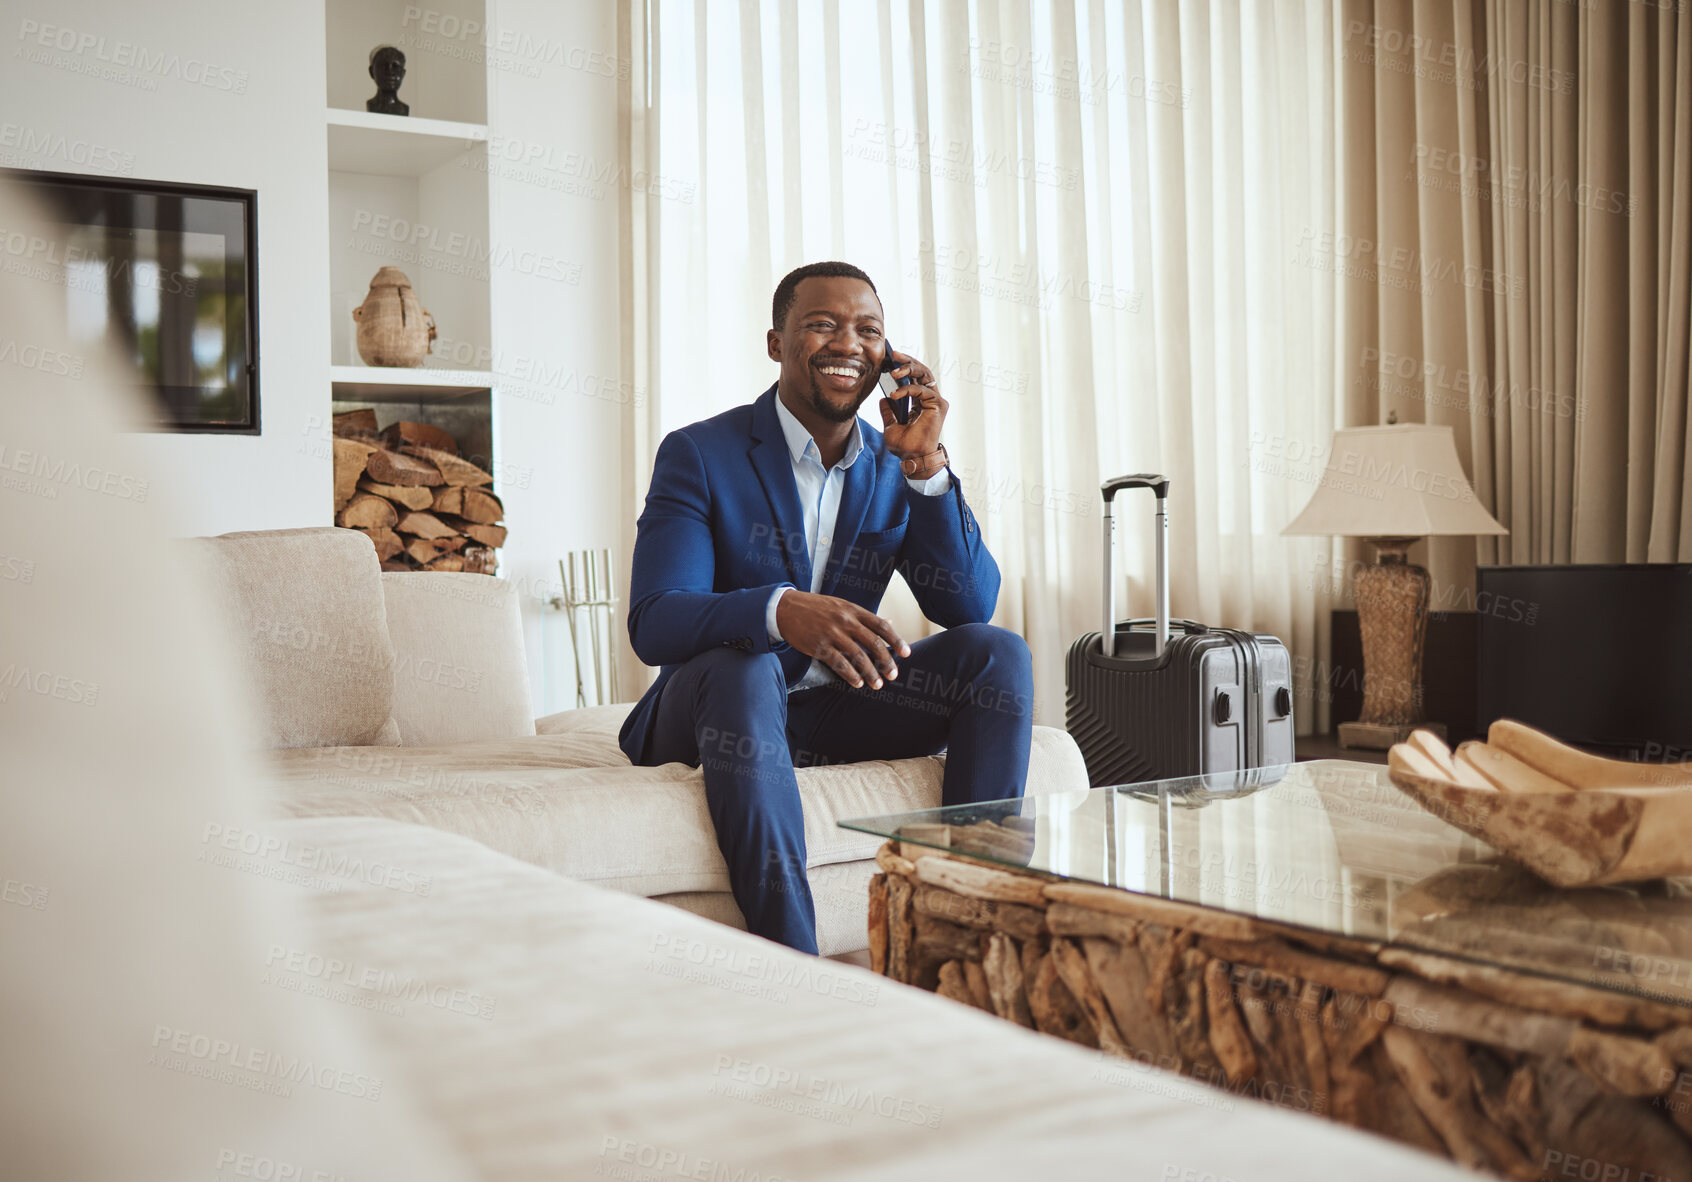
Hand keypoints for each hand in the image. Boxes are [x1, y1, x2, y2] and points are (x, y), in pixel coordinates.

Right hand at [775, 590, 910, 688]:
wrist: (786, 608)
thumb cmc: (817, 608)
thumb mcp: (842, 606)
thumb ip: (865, 617)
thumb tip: (889, 622)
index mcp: (854, 610)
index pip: (881, 626)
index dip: (896, 640)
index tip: (906, 653)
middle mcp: (845, 621)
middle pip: (873, 643)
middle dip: (886, 661)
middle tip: (893, 674)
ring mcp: (832, 634)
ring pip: (858, 656)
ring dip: (870, 672)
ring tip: (878, 684)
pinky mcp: (819, 647)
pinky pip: (839, 664)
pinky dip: (850, 675)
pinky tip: (858, 683)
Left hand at [878, 349, 947, 477]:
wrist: (914, 458)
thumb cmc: (906, 447)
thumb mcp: (890, 426)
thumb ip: (888, 412)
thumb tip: (883, 399)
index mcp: (921, 402)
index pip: (915, 378)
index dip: (905, 367)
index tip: (890, 360)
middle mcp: (931, 399)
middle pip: (922, 371)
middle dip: (907, 361)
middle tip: (893, 355)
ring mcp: (936, 401)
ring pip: (925, 375)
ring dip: (909, 369)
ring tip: (893, 371)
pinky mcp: (938, 405)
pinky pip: (921, 390)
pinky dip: (907, 390)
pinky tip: (894, 394)